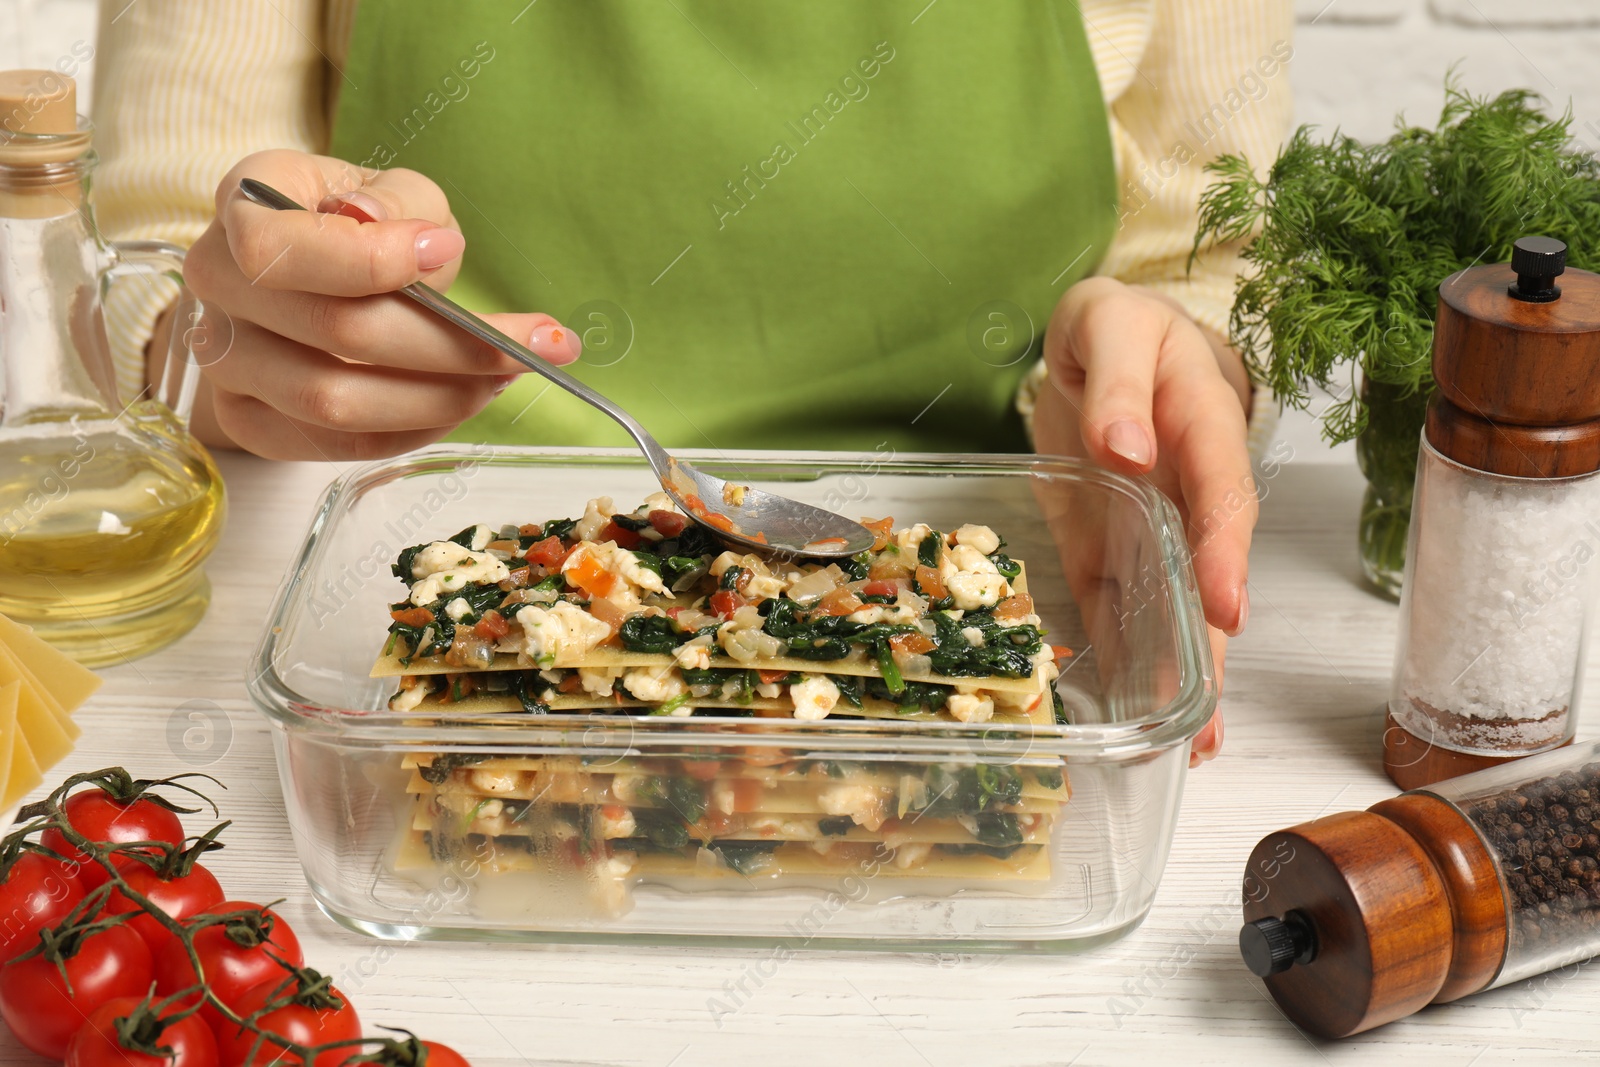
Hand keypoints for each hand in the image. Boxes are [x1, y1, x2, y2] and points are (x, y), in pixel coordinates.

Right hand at [166, 149, 577, 459]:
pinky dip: (414, 430)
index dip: (368, 261)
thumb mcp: (392, 190)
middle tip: (531, 343)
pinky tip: (464, 402)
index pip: (277, 249)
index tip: (447, 253)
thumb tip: (407, 237)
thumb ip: (401, 203)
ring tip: (505, 375)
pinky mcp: (249, 421)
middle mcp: (216, 283)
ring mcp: (225, 360)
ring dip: (442, 396)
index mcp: (243, 205)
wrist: (311, 272)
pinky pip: (337, 445)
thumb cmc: (360, 224)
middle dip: (450, 344)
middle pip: (334, 332)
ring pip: (336, 402)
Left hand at [1034, 277, 1255, 766]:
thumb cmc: (1114, 325)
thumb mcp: (1109, 324)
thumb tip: (1129, 448)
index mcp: (1200, 425)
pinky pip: (1121, 605)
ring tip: (1192, 743)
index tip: (1226, 608)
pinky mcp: (1106, 548)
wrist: (1099, 338)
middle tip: (1209, 718)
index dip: (1225, 553)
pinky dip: (1128, 657)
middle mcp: (1187, 488)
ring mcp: (1151, 526)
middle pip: (1208, 571)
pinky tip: (1140, 712)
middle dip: (1213, 646)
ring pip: (1174, 602)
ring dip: (1183, 670)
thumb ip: (1118, 380)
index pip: (1223, 495)